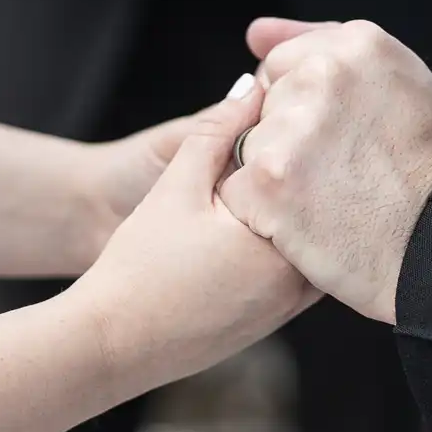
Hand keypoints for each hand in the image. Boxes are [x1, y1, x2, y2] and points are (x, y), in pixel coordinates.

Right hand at [70, 78, 317, 384]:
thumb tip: (252, 89)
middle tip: (286, 138)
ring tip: (269, 176)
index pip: (314, 179)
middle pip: (321, 215)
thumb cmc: (138, 267)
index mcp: (283, 248)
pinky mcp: (267, 325)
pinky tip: (252, 224)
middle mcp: (297, 286)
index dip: (301, 141)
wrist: (110, 342)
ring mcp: (284, 311)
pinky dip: (282, 247)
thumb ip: (217, 132)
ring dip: (295, 215)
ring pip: (309, 246)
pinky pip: (292, 274)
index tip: (286, 115)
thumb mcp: (176, 187)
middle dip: (306, 179)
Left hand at [220, 20, 431, 323]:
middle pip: (265, 104)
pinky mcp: (268, 179)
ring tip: (330, 198)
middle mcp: (322, 75)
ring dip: (275, 175)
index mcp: (357, 45)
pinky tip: (308, 222)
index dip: (305, 107)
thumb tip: (254, 33)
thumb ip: (324, 46)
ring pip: (248, 145)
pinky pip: (237, 189)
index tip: (343, 138)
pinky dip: (263, 213)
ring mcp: (292, 127)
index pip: (284, 63)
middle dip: (289, 137)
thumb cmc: (427, 172)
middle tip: (345, 171)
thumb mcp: (401, 84)